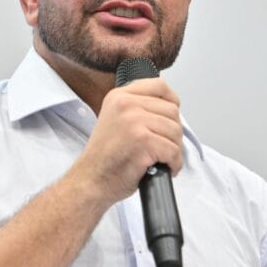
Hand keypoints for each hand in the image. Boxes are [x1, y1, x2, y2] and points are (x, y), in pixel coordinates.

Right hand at [74, 78, 183, 205]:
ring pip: (175, 131)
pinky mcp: (144, 141)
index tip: (170, 117)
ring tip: (162, 158)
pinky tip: (164, 168)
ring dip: (174, 149)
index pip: (159, 86)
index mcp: (119, 96)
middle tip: (163, 147)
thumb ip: (137, 108)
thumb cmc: (104, 157)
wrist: (90, 180)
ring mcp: (135, 122)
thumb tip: (169, 108)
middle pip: (172, 111)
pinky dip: (174, 163)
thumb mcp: (114, 119)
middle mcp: (126, 104)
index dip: (172, 102)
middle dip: (173, 132)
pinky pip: (173, 150)